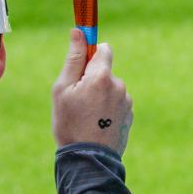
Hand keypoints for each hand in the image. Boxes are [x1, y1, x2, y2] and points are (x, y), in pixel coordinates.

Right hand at [51, 29, 133, 155]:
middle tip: (78, 100)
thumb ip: (73, 59)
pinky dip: (107, 109)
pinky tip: (97, 124)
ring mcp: (127, 102)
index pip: (104, 49)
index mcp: (102, 76)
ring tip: (87, 116)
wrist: (88, 160)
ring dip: (100, 96)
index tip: (83, 59)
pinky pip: (116, 104)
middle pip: (105, 72)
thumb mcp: (63, 89)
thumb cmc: (70, 124)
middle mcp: (119, 86)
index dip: (92, 53)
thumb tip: (78, 32)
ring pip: (110, 89)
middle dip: (92, 80)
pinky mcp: (129, 116)